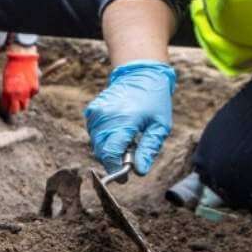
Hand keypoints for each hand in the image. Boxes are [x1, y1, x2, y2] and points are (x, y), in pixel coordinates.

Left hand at [0, 46, 40, 121]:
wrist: (22, 57)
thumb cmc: (11, 66)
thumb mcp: (6, 80)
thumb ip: (7, 90)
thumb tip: (9, 97)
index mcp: (7, 93)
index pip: (6, 107)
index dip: (6, 107)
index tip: (7, 107)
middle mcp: (16, 95)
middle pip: (16, 110)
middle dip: (15, 108)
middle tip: (15, 105)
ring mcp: (26, 92)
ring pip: (25, 105)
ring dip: (23, 102)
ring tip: (22, 97)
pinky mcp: (34, 88)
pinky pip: (33, 94)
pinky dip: (31, 92)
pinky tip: (29, 87)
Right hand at [83, 60, 175, 174]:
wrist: (141, 74)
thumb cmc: (154, 100)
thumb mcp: (160, 126)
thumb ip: (148, 149)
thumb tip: (139, 171)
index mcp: (124, 121)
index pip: (110, 153)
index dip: (115, 169)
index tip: (124, 177)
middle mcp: (105, 117)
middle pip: (101, 151)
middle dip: (113, 160)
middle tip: (130, 155)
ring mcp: (96, 113)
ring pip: (96, 144)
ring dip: (108, 149)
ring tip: (127, 139)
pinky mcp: (92, 110)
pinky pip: (94, 133)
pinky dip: (104, 138)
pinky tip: (118, 130)